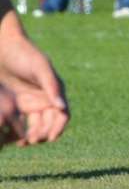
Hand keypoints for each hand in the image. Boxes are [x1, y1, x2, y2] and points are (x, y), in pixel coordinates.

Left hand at [0, 15, 66, 143]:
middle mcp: (44, 99)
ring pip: (33, 125)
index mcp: (54, 92)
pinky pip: (18, 120)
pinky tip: (11, 136)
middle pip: (48, 123)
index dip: (58, 127)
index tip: (49, 137)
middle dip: (42, 134)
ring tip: (21, 142)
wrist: (2, 46)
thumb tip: (62, 107)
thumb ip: (52, 86)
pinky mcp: (14, 103)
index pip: (62, 115)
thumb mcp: (40, 67)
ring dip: (30, 135)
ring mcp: (28, 102)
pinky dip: (17, 130)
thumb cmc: (24, 53)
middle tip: (31, 141)